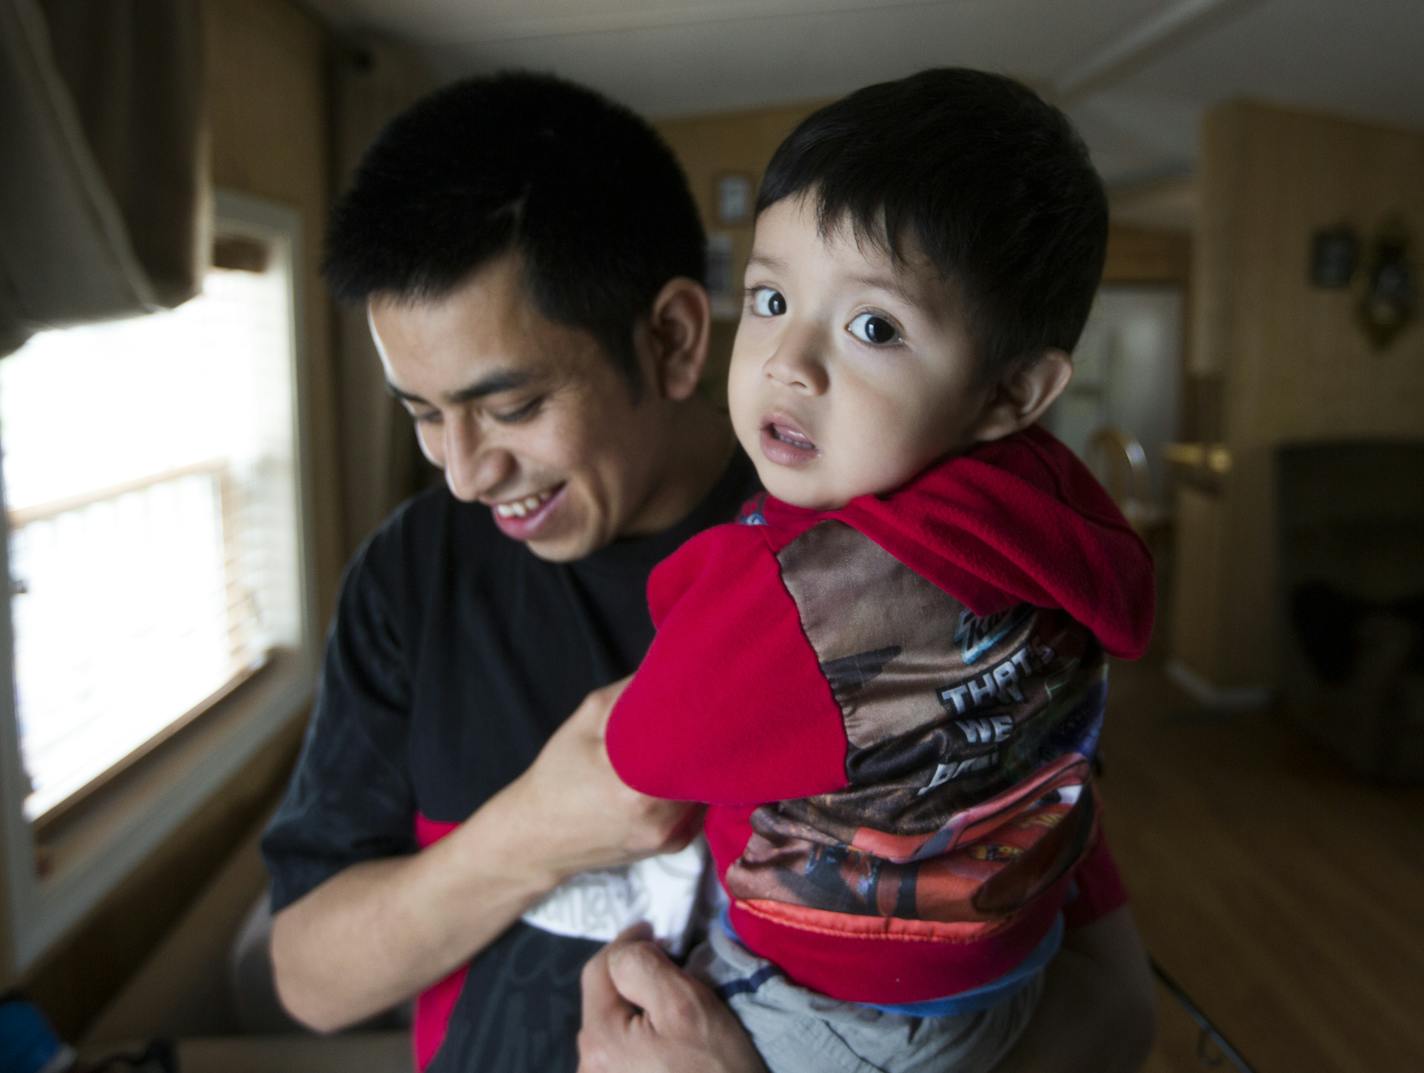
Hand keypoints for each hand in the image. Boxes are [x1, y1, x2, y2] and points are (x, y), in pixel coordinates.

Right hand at [504, 676, 700, 885]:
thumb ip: (630, 692)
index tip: (700, 697)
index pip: (696, 743)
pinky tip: (673, 773)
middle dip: (704, 739)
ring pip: (707, 787)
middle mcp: (660, 820)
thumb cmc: (557, 776)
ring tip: (680, 744)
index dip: (703, 716)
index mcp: (638, 789)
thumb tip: (669, 665)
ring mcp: (670, 837)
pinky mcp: (673, 846)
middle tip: (697, 714)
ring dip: (701, 764)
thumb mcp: (585, 721)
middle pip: (707, 767)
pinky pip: (699, 807)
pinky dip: (693, 787)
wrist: (536, 837)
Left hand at [578, 927, 767, 1072]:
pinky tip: (665, 1036)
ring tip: (667, 999)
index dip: (627, 942)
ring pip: (612, 1025)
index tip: (657, 930)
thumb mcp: (684, 1005)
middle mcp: (589, 1067)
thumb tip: (626, 950)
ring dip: (634, 1004)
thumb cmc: (716, 1068)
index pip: (599, 969)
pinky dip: (638, 1032)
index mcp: (599, 1041)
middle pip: (603, 998)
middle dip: (630, 974)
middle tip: (668, 962)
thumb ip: (641, 967)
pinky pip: (621, 1050)